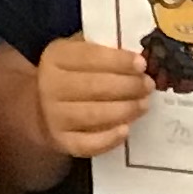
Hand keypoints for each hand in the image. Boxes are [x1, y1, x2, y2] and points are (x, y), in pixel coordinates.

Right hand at [32, 34, 152, 156]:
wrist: (44, 108)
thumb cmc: (72, 74)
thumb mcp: (78, 52)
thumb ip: (103, 49)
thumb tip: (136, 57)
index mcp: (56, 57)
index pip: (88, 56)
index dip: (117, 61)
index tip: (142, 64)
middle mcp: (50, 86)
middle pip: (93, 86)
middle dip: (127, 86)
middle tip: (148, 85)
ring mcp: (54, 116)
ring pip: (93, 115)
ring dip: (125, 110)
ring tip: (143, 104)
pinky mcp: (62, 142)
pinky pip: (88, 143)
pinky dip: (109, 138)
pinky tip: (126, 129)